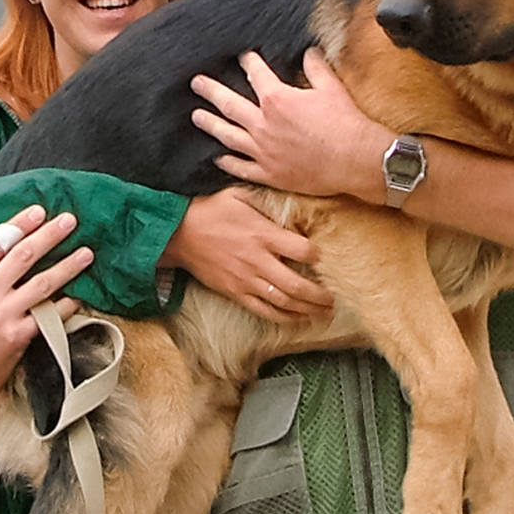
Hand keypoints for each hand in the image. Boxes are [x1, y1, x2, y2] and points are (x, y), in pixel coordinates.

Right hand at [0, 204, 93, 439]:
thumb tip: (14, 242)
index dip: (19, 224)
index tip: (40, 211)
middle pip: (22, 255)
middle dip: (50, 235)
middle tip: (70, 220)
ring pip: (42, 282)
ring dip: (68, 265)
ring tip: (87, 253)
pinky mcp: (17, 336)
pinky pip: (50, 313)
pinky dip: (67, 302)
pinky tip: (79, 294)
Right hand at [161, 187, 331, 322]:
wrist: (178, 233)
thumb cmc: (211, 209)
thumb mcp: (240, 195)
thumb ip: (268, 203)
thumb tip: (292, 209)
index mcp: (263, 235)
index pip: (303, 251)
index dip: (319, 256)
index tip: (327, 258)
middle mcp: (258, 260)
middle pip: (298, 285)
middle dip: (320, 295)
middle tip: (335, 298)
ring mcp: (246, 280)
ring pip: (284, 302)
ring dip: (308, 310)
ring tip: (324, 312)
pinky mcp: (235, 292)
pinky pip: (264, 310)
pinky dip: (284, 317)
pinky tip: (298, 318)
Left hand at [192, 49, 388, 202]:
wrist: (355, 160)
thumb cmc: (345, 123)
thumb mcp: (331, 87)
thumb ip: (314, 67)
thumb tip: (308, 52)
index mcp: (277, 99)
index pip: (255, 74)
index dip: (248, 62)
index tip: (242, 57)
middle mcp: (263, 124)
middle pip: (229, 104)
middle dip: (210, 90)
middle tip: (196, 83)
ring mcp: (263, 151)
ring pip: (228, 136)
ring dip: (210, 124)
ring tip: (196, 116)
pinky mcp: (270, 173)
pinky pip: (241, 168)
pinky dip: (227, 162)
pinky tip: (217, 158)